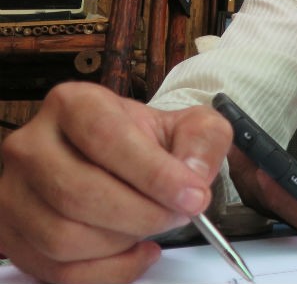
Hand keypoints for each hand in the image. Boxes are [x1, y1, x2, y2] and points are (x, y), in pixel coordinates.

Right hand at [0, 82, 230, 283]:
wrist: (122, 159)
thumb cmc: (149, 142)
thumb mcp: (191, 126)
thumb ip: (203, 141)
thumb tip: (194, 174)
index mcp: (75, 104)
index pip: (106, 138)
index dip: (154, 174)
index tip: (193, 196)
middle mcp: (33, 144)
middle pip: (80, 194)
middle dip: (143, 214)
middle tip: (180, 215)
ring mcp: (15, 192)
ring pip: (64, 237)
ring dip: (123, 242)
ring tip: (153, 225)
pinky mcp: (11, 234)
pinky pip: (56, 270)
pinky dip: (107, 271)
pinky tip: (137, 251)